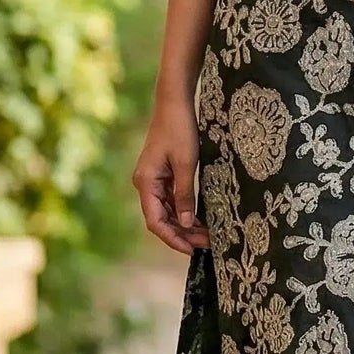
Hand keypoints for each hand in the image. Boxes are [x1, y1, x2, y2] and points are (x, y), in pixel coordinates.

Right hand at [133, 94, 210, 253]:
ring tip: (208, 237)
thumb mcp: (186, 163)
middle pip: (161, 219)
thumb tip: (186, 223)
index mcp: (145, 182)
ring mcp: (153, 180)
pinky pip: (171, 200)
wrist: (174, 102)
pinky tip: (200, 220)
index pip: (156, 221)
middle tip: (208, 246)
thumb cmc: (180, 128)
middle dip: (183, 235)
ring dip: (185, 225)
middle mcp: (145, 184)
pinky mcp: (162, 175)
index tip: (193, 251)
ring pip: (167, 212)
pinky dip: (185, 212)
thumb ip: (185, 194)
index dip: (173, 239)